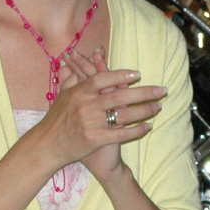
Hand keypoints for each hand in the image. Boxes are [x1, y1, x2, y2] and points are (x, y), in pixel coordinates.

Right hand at [34, 48, 165, 183]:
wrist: (47, 145)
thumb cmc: (55, 120)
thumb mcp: (60, 96)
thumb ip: (68, 79)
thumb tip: (69, 63)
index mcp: (80, 92)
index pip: (103, 78)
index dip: (121, 75)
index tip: (137, 74)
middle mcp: (87, 106)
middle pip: (120, 96)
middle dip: (144, 93)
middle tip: (162, 90)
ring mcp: (92, 123)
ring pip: (124, 115)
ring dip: (145, 111)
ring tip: (158, 107)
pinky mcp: (95, 139)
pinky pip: (121, 134)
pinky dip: (136, 130)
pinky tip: (148, 126)